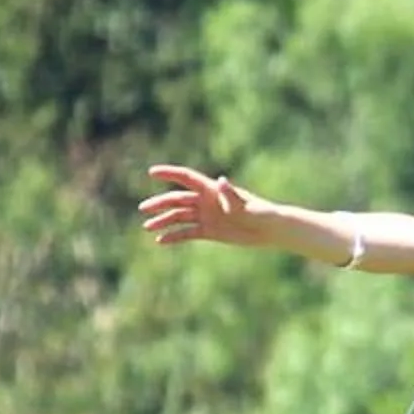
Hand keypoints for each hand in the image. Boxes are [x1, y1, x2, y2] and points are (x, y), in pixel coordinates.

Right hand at [141, 164, 264, 248]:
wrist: (269, 230)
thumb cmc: (260, 213)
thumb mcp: (244, 205)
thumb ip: (231, 194)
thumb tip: (221, 181)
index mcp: (212, 190)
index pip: (186, 178)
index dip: (169, 174)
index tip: (151, 172)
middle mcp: (207, 201)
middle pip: (178, 199)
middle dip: (160, 203)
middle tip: (144, 209)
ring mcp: (207, 216)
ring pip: (180, 217)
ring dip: (164, 221)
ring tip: (148, 227)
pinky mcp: (210, 231)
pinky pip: (187, 233)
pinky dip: (174, 236)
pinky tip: (161, 241)